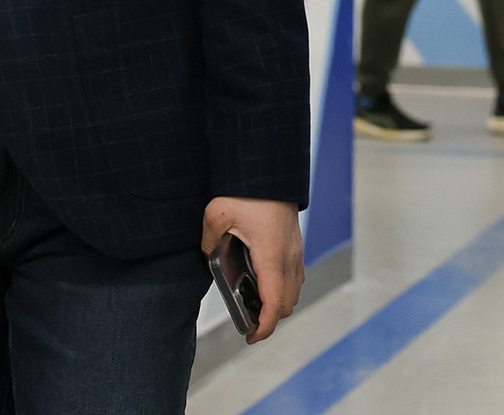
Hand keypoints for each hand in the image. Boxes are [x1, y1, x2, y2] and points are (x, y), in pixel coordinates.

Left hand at [202, 196, 304, 343]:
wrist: (269, 167)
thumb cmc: (246, 189)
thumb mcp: (217, 214)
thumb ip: (209, 241)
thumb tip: (208, 256)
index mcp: (272, 256)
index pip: (275, 304)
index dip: (265, 327)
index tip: (251, 337)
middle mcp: (289, 257)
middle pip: (287, 303)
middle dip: (269, 318)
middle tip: (247, 321)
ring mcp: (295, 250)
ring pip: (294, 290)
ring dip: (277, 302)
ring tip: (252, 303)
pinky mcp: (295, 243)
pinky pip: (294, 275)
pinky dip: (281, 287)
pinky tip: (260, 280)